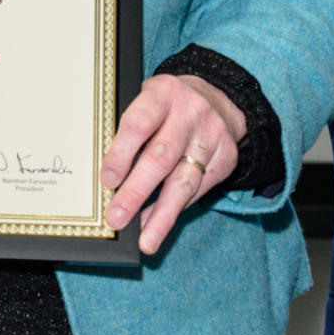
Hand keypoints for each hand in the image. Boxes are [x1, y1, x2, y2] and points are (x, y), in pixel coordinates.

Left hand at [98, 73, 246, 253]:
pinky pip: (199, 190)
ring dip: (162, 215)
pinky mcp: (226, 158)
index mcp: (162, 93)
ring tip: (145, 240)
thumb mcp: (147, 101)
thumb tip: (107, 179)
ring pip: (184, 182)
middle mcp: (190, 113)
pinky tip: (157, 224)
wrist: (216, 98)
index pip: (140, 124)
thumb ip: (130, 130)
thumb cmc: (167, 106)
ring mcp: (211, 136)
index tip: (107, 181)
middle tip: (117, 218)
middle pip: (161, 157)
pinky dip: (176, 210)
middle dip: (137, 192)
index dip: (121, 153)